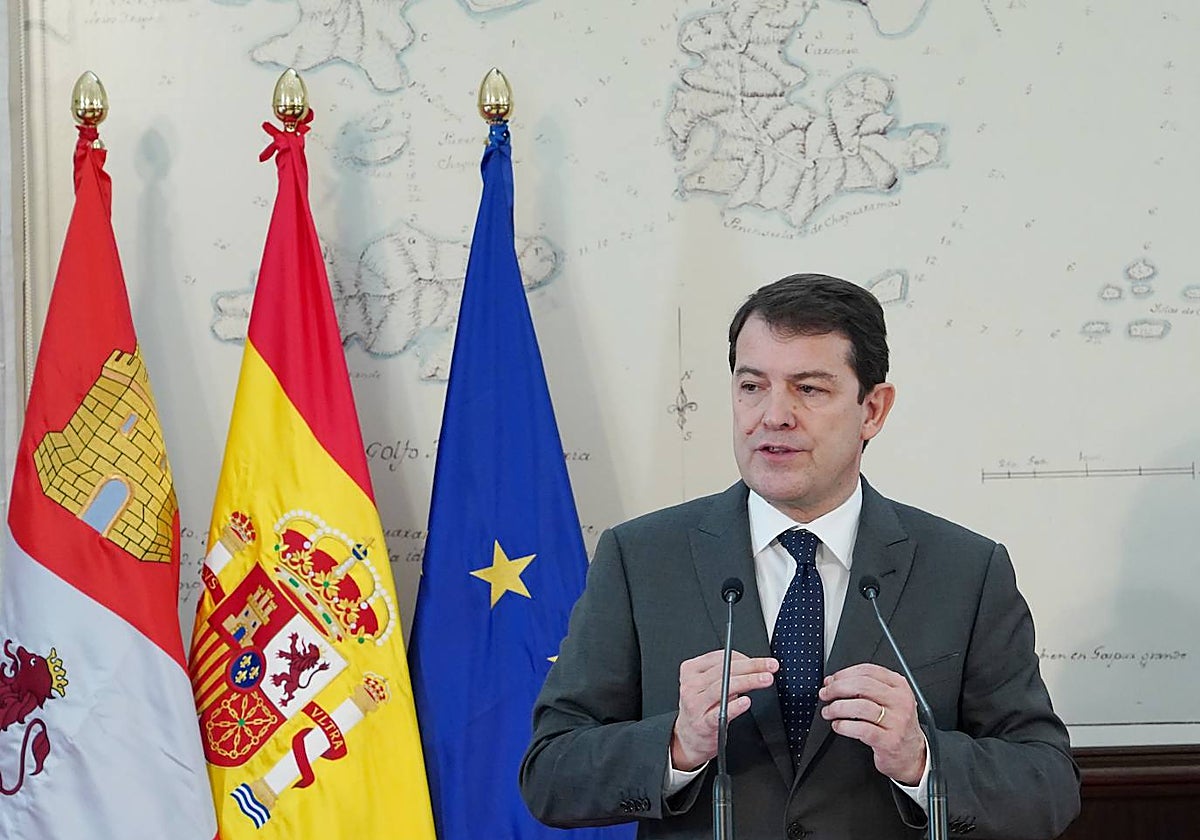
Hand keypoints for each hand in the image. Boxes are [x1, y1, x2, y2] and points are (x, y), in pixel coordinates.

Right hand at [670, 650, 777, 770]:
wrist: (688, 738)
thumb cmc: (701, 708)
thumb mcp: (706, 685)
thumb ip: (723, 673)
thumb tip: (752, 664)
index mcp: (690, 670)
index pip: (720, 657)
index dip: (744, 657)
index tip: (763, 661)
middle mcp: (691, 685)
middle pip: (724, 670)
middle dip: (751, 666)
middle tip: (771, 666)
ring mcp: (695, 705)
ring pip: (723, 687)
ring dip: (748, 681)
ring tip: (765, 679)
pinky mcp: (702, 724)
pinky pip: (719, 713)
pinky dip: (734, 707)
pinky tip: (746, 702)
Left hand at [818, 663, 925, 784]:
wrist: (912, 756)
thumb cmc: (896, 726)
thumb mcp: (888, 701)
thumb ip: (865, 689)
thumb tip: (833, 682)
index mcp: (899, 686)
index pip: (868, 671)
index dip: (844, 674)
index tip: (831, 680)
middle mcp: (900, 701)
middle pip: (862, 686)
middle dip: (837, 688)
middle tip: (825, 694)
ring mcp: (897, 722)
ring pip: (860, 706)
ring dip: (837, 708)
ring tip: (828, 712)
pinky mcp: (889, 741)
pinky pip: (861, 729)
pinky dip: (844, 726)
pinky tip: (838, 726)